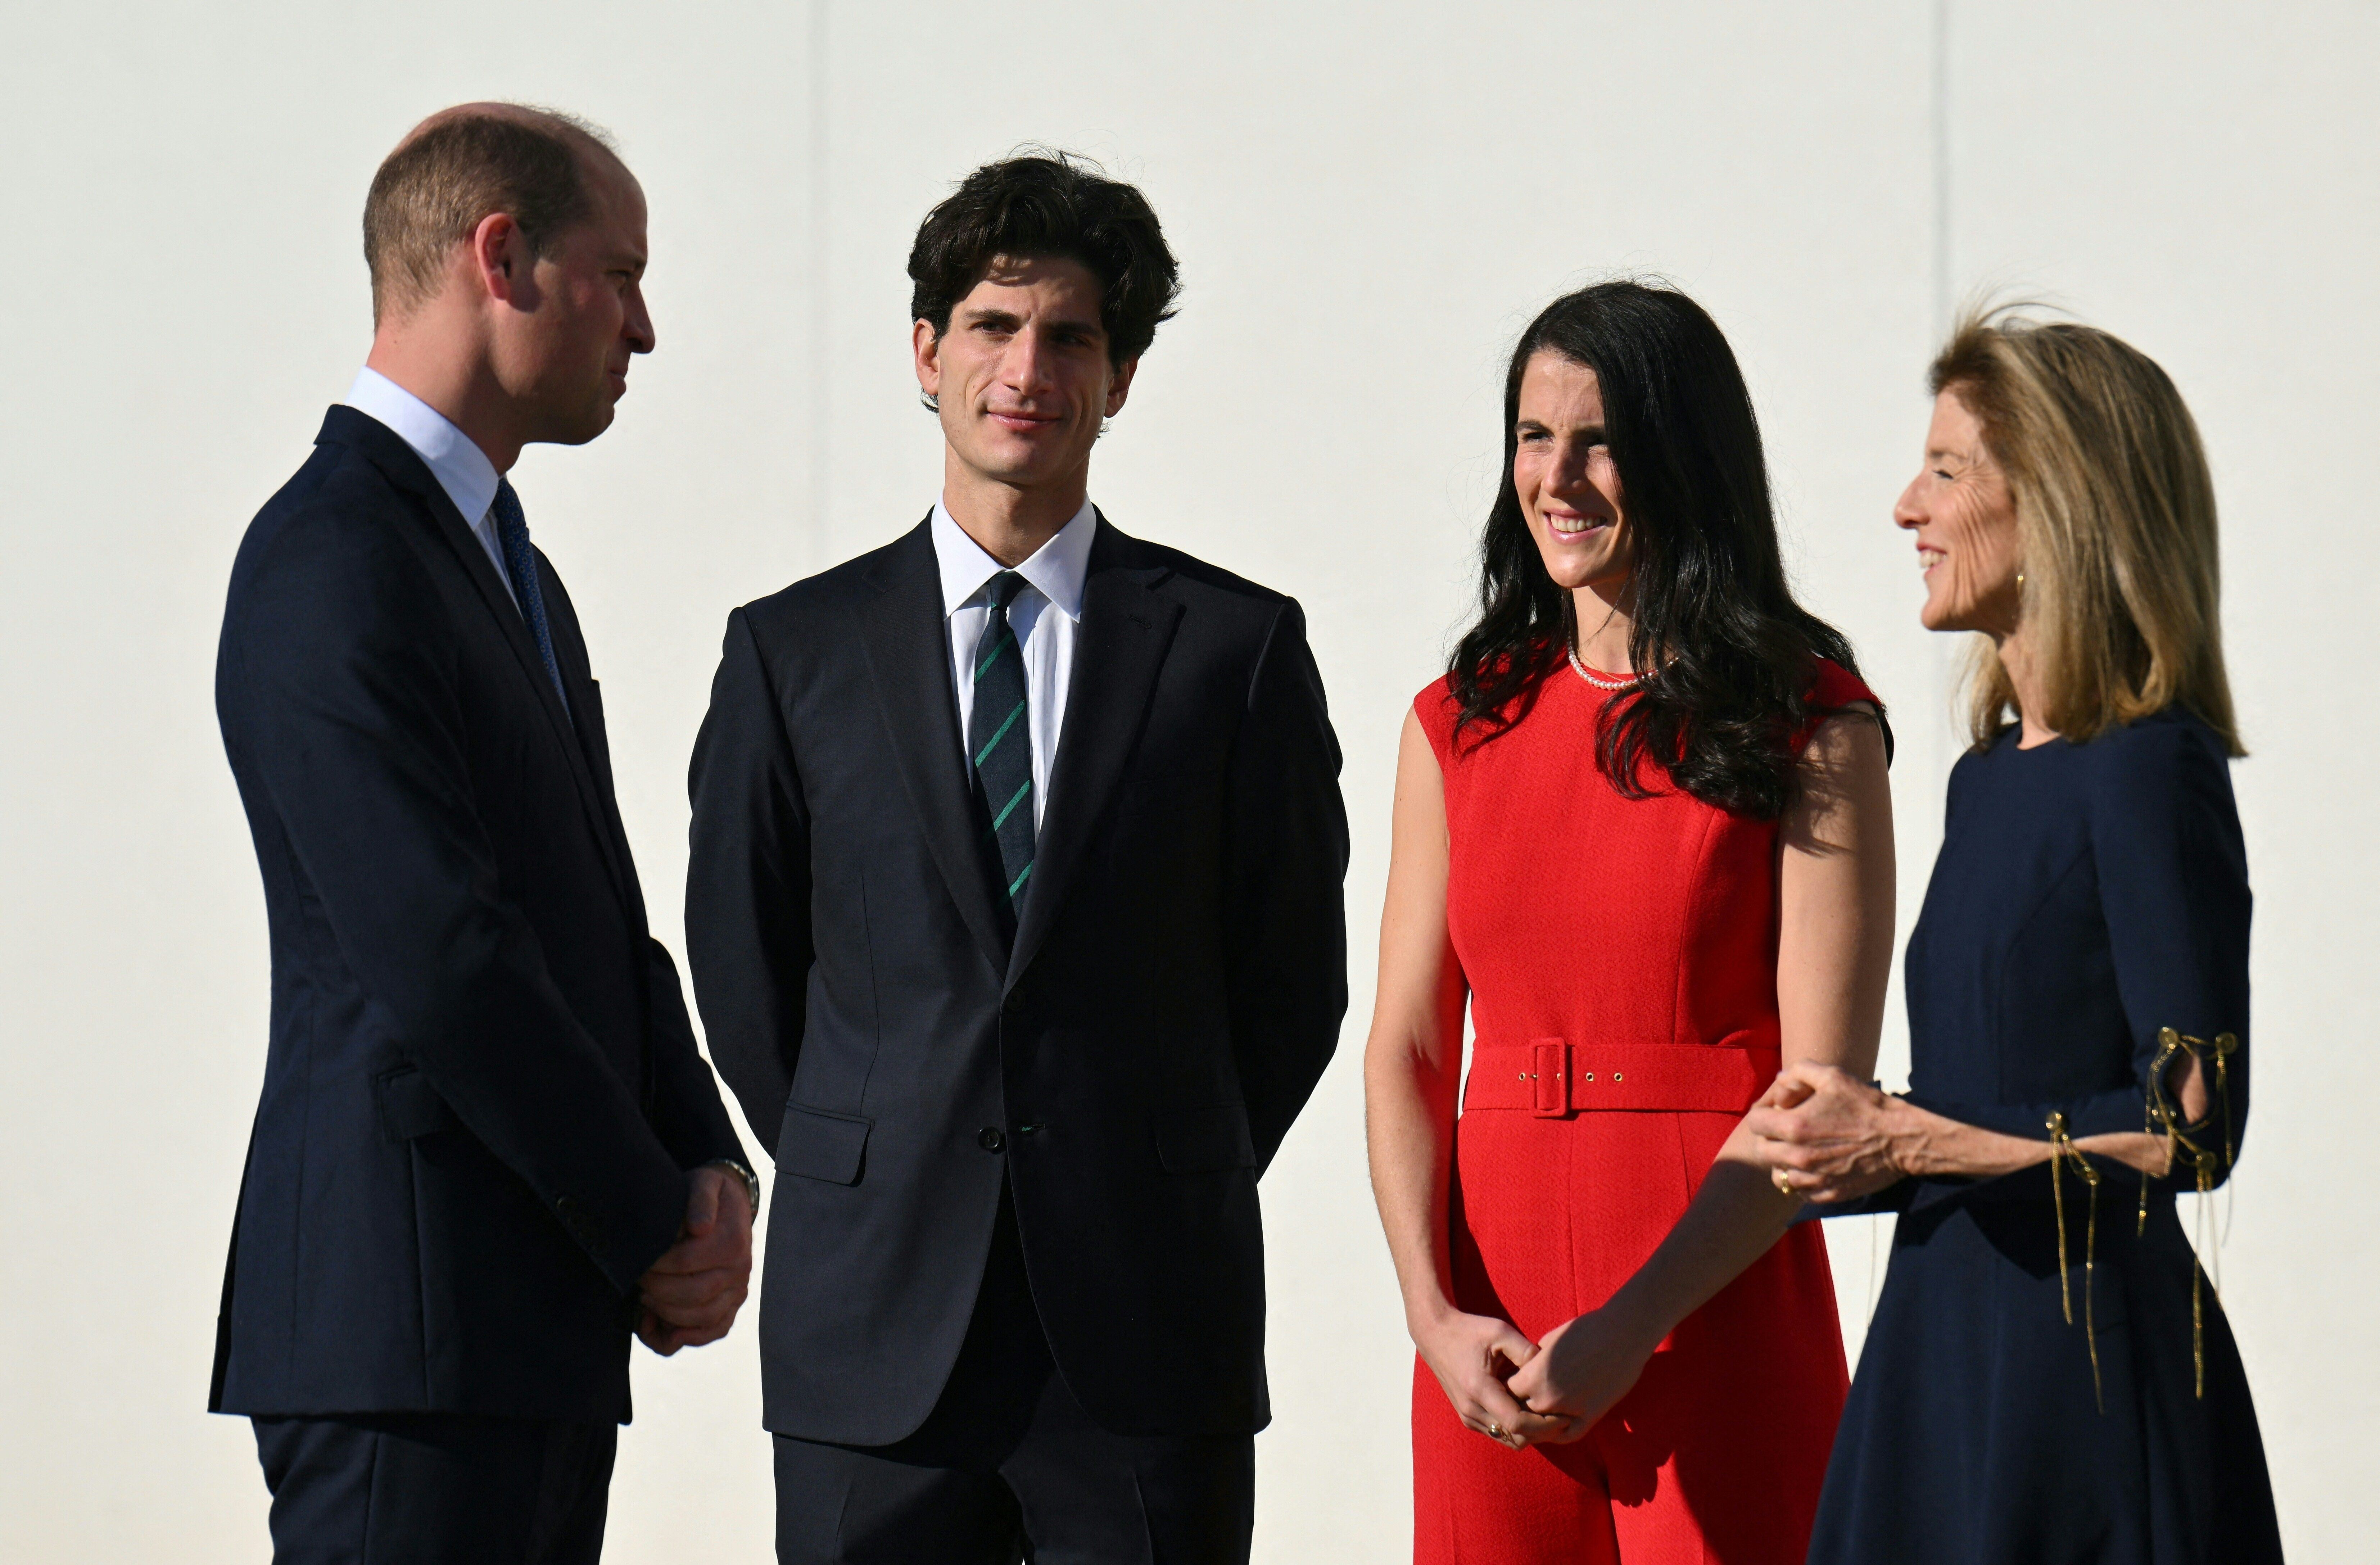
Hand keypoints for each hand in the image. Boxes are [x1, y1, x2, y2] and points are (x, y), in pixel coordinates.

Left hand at [635, 1166, 753, 1355]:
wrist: (729, 1206)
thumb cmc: (708, 1196)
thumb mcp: (703, 1184)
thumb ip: (701, 1200)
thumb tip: (699, 1227)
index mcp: (733, 1242)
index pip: (686, 1263)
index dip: (656, 1265)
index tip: (638, 1258)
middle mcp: (740, 1270)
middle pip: (694, 1294)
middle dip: (657, 1290)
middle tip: (637, 1279)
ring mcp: (738, 1291)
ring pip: (703, 1318)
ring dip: (667, 1314)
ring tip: (645, 1299)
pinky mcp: (733, 1305)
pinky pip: (714, 1331)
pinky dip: (687, 1336)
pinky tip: (662, 1327)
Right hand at [1411, 1306, 1579, 1449]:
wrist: (1435, 1334)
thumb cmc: (1469, 1331)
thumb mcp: (1501, 1332)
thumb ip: (1526, 1352)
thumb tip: (1550, 1373)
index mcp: (1479, 1389)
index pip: (1518, 1424)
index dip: (1545, 1424)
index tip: (1565, 1414)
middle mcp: (1471, 1409)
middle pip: (1516, 1439)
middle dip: (1542, 1432)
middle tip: (1562, 1416)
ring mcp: (1468, 1416)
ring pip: (1507, 1440)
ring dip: (1529, 1432)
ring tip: (1547, 1413)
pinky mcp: (1467, 1417)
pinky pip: (1498, 1432)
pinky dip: (1516, 1428)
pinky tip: (1528, 1409)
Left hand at [1506, 1307, 1654, 1437]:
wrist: (1623, 1334)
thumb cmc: (1585, 1329)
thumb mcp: (1549, 1341)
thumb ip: (1533, 1363)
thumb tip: (1525, 1373)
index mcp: (1534, 1376)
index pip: (1508, 1391)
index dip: (1509, 1387)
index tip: (1513, 1383)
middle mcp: (1548, 1398)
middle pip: (1522, 1411)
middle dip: (1520, 1405)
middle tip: (1522, 1400)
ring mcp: (1571, 1411)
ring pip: (1541, 1428)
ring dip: (1537, 1422)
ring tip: (1536, 1413)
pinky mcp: (1592, 1417)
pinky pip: (1566, 1436)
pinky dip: (1557, 1433)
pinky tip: (1554, 1425)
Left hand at [1745, 1061, 1907, 1203]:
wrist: (1902, 1139)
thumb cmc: (1867, 1105)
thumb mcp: (1833, 1077)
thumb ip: (1799, 1072)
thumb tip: (1780, 1080)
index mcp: (1795, 1127)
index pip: (1755, 1123)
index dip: (1763, 1114)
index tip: (1777, 1112)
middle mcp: (1799, 1157)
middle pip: (1763, 1150)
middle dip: (1771, 1137)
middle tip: (1788, 1130)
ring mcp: (1814, 1179)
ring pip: (1779, 1175)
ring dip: (1784, 1162)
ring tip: (1800, 1150)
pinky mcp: (1829, 1194)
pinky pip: (1801, 1191)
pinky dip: (1803, 1180)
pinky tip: (1816, 1166)